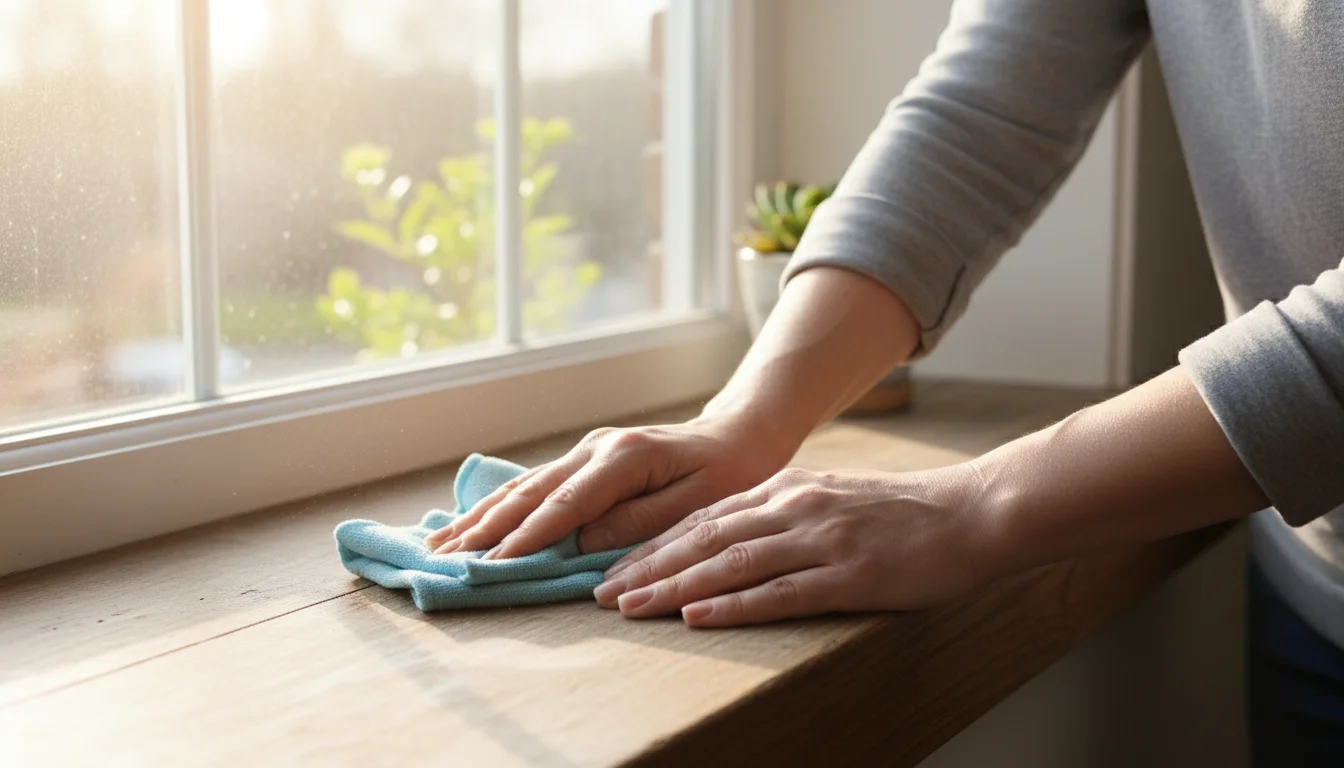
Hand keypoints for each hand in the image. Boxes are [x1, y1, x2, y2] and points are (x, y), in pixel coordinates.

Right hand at [424, 415, 792, 558]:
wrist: (735, 436)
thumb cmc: (725, 473)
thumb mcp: (696, 503)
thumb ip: (638, 522)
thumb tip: (581, 542)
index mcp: (623, 457)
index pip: (565, 503)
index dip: (528, 536)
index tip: (494, 563)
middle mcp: (596, 448)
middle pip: (531, 492)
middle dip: (485, 527)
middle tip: (446, 557)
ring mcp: (585, 450)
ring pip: (523, 486)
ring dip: (480, 516)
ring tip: (440, 543)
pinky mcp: (582, 460)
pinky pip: (533, 485)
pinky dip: (498, 505)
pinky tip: (468, 521)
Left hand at [591, 464, 990, 626]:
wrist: (973, 513)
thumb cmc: (903, 513)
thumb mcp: (832, 497)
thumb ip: (784, 512)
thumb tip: (733, 537)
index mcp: (788, 488)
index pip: (704, 518)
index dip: (654, 544)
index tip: (614, 567)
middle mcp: (795, 507)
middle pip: (704, 539)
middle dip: (647, 566)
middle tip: (601, 591)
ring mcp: (822, 540)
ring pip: (730, 564)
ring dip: (674, 586)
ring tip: (632, 605)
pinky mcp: (850, 576)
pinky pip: (780, 593)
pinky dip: (733, 605)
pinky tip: (697, 617)